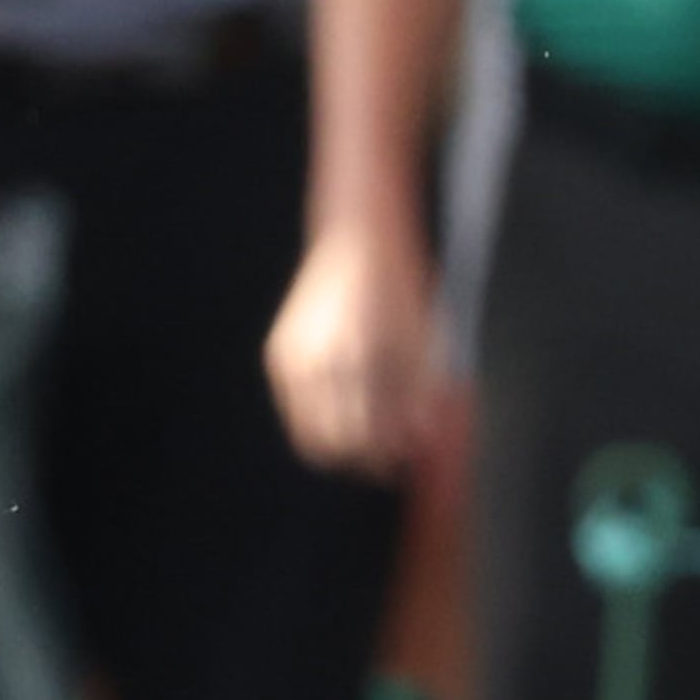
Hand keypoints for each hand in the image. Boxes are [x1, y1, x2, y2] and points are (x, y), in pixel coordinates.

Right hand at [265, 218, 446, 474]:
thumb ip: (417, 394)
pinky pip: (298, 405)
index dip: (381, 460)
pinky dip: (324, 416)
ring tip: (374, 432)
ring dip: (339, 440)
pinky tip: (352, 405)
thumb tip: (417, 441)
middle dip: (357, 458)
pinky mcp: (280, 353)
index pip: (357, 440)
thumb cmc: (398, 285)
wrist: (357, 237)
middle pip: (325, 445)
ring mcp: (289, 359)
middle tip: (389, 459)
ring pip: (307, 430)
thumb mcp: (420, 340)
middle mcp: (311, 362)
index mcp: (350, 358)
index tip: (403, 463)